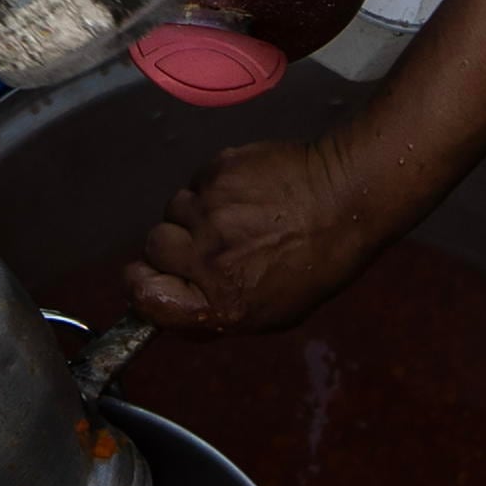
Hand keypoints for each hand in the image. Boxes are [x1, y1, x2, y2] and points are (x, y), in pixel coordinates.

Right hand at [123, 127, 394, 332]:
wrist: (345, 200)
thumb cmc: (315, 262)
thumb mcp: (271, 313)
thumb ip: (214, 313)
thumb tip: (168, 308)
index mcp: (222, 301)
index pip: (146, 297)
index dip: (141, 287)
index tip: (147, 279)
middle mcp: (209, 257)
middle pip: (153, 247)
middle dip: (171, 246)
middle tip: (205, 243)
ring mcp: (212, 210)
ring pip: (173, 209)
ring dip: (193, 215)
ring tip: (234, 216)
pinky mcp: (217, 171)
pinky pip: (196, 182)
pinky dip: (213, 187)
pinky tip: (245, 194)